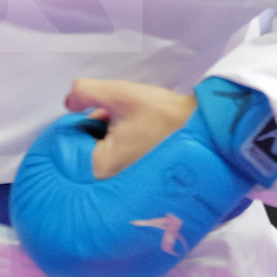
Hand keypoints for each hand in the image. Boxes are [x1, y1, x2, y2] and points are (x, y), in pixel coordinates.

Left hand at [62, 77, 195, 178]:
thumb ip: (86, 92)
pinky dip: (123, 143)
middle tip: (122, 117)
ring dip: (111, 133)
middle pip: (86, 148)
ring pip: (102, 151)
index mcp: (99, 168)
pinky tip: (141, 134)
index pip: (69, 142)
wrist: (207, 130)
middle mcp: (109, 183)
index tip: (104, 112)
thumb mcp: (121, 95)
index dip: (84, 119)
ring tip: (135, 124)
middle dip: (98, 126)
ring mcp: (124, 185)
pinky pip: (118, 159)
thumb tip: (69, 102)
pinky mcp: (139, 181)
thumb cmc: (166, 116)